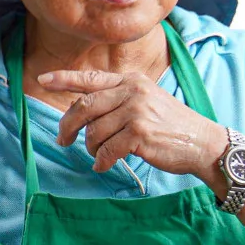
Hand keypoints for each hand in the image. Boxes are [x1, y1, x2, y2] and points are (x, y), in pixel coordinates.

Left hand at [40, 69, 227, 180]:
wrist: (203, 143)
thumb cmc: (170, 126)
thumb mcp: (145, 101)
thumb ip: (116, 101)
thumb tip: (81, 112)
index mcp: (131, 81)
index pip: (90, 79)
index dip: (63, 79)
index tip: (42, 79)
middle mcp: (132, 91)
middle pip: (84, 106)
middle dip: (67, 126)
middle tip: (63, 141)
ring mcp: (136, 110)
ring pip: (93, 132)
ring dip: (91, 148)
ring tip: (101, 154)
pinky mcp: (139, 132)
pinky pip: (106, 150)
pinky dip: (101, 161)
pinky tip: (105, 165)